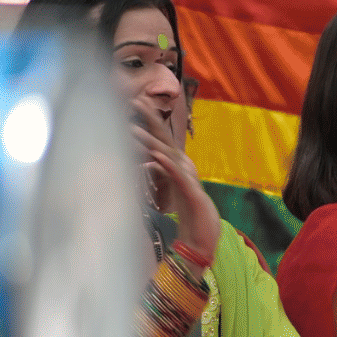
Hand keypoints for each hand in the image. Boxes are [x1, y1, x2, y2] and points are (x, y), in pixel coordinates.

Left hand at [135, 118, 217, 253]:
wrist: (205, 236)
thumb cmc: (188, 214)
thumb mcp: (170, 190)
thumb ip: (160, 173)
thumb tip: (147, 162)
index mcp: (178, 166)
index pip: (161, 140)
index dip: (148, 122)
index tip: (134, 105)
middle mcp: (184, 167)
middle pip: (165, 139)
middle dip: (150, 119)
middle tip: (135, 101)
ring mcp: (188, 178)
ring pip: (167, 155)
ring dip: (149, 141)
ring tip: (131, 129)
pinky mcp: (190, 192)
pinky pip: (175, 175)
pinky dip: (164, 164)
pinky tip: (153, 155)